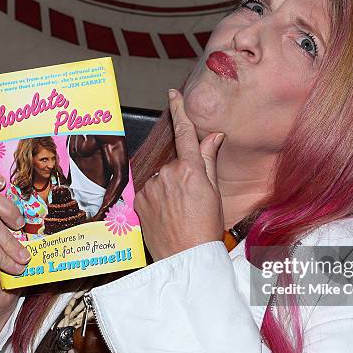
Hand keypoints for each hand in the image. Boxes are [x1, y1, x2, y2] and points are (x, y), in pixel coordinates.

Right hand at [0, 169, 28, 315]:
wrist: (0, 296)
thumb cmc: (13, 262)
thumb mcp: (22, 236)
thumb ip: (24, 219)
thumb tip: (49, 205)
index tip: (3, 183)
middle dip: (7, 208)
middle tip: (21, 225)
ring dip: (11, 241)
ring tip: (23, 257)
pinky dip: (5, 257)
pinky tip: (14, 267)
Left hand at [134, 89, 224, 260]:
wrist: (185, 258)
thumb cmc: (205, 229)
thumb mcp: (214, 193)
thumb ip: (208, 161)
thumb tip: (214, 137)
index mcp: (190, 169)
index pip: (185, 133)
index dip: (179, 111)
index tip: (173, 94)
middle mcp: (167, 173)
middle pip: (174, 163)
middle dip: (181, 175)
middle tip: (191, 201)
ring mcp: (150, 187)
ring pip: (161, 178)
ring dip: (168, 189)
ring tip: (177, 212)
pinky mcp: (138, 200)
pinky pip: (148, 191)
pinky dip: (156, 199)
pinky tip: (165, 215)